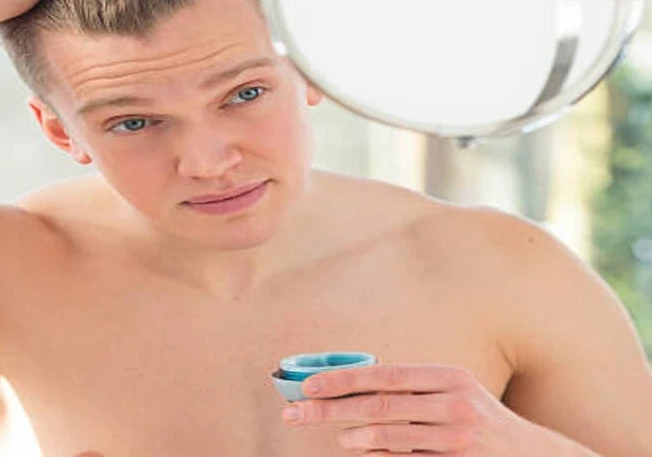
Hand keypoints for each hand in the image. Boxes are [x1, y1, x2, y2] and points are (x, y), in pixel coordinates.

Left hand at [281, 363, 543, 454]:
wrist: (531, 454)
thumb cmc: (476, 417)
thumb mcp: (451, 391)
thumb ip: (408, 388)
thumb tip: (348, 389)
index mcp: (447, 376)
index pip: (383, 376)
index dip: (342, 380)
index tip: (307, 386)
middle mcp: (454, 404)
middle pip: (379, 406)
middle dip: (330, 410)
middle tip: (294, 414)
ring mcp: (457, 439)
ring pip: (390, 437)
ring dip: (354, 436)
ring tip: (339, 437)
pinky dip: (378, 456)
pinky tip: (361, 450)